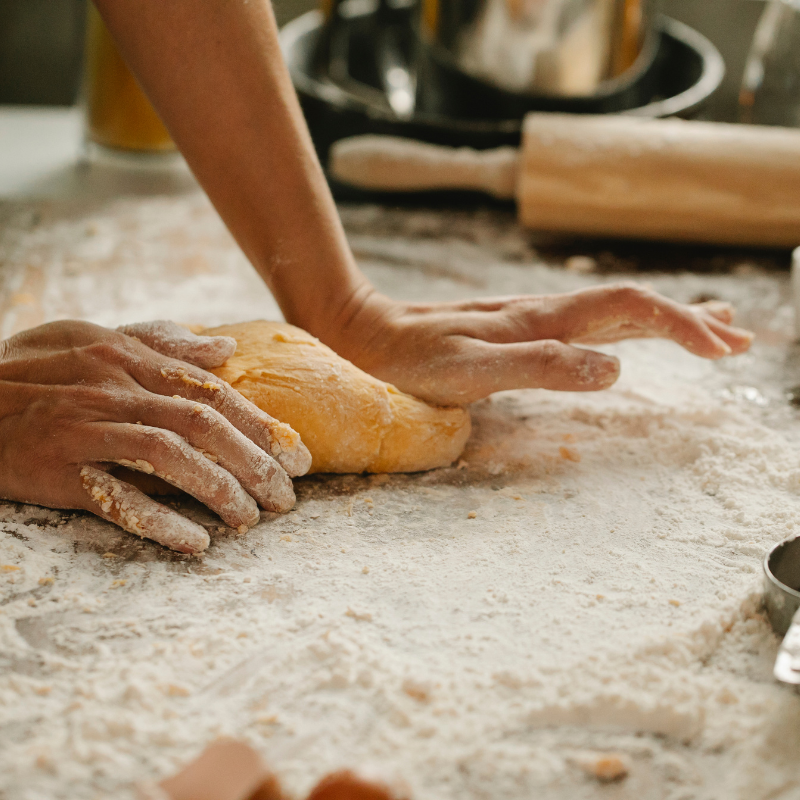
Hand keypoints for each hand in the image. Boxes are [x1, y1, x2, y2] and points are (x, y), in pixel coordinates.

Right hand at [0, 320, 310, 553]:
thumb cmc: (29, 371)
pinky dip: (161, 520)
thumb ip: (159, 342)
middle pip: (203, 425)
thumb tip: (222, 349)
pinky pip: (116, 498)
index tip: (298, 456)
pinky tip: (197, 542)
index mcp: (125, 358)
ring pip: (170, 458)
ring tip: (253, 521)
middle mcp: (112, 389)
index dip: (262, 426)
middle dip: (256, 463)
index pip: (212, 392)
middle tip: (288, 498)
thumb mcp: (89, 338)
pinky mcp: (58, 471)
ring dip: (220, 491)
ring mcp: (85, 430)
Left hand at [323, 283, 753, 405]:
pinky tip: (626, 335)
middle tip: (740, 339)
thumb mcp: (471, 372)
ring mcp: (532, 319)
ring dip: (666, 320)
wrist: (368, 332)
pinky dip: (625, 327)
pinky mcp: (517, 329)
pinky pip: (585, 323)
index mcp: (543, 320)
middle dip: (690, 321)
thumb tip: (617, 368)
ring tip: (709, 330)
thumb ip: (540, 367)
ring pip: (614, 311)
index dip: (682, 325)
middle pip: (634, 304)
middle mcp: (545, 313)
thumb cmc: (411, 360)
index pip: (632, 309)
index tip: (724, 352)